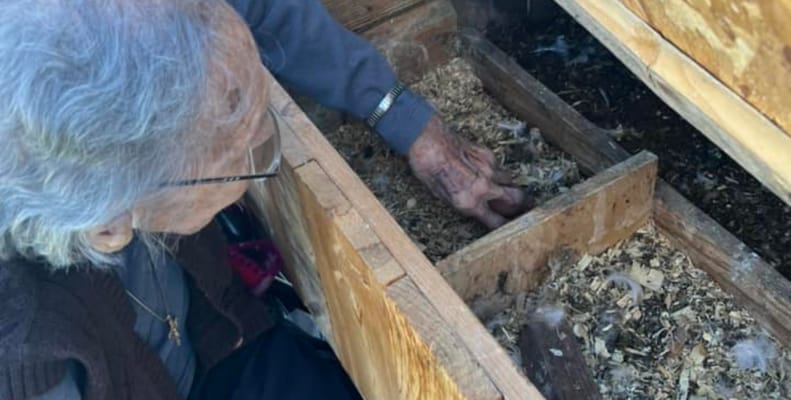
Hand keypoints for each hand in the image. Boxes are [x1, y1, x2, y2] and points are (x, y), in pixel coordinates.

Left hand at [407, 116, 533, 228]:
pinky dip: (498, 172)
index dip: (505, 226)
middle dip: (523, 206)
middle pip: (516, 200)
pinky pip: (500, 167)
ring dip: (510, 187)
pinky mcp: (488, 154)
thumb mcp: (441, 196)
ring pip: (511, 182)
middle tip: (524, 209)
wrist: (426, 141)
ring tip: (507, 190)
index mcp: (470, 203)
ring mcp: (489, 169)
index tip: (509, 227)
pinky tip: (488, 171)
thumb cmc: (427, 169)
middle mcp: (484, 188)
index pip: (497, 222)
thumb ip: (463, 203)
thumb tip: (475, 208)